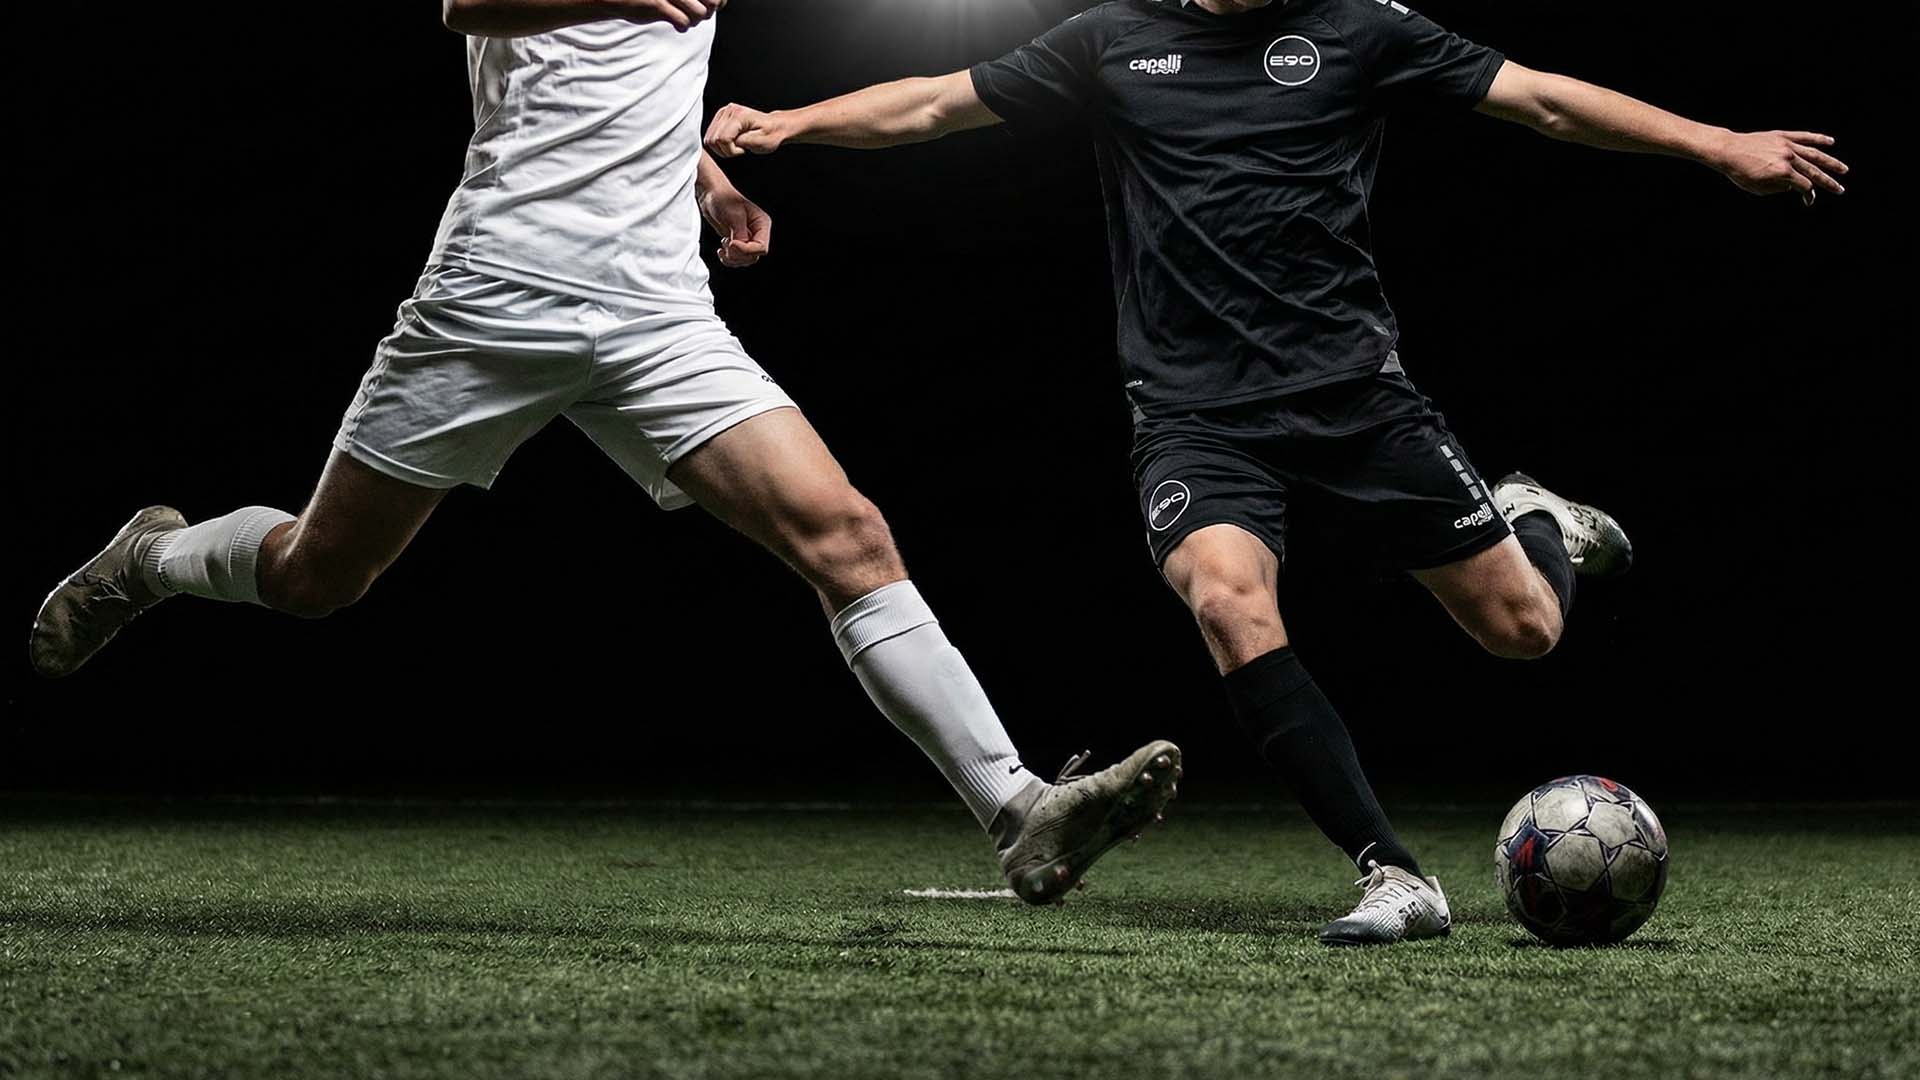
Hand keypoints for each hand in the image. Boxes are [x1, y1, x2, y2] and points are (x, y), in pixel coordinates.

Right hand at [615, 0, 724, 32]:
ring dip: (694, 21)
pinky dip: (683, 27)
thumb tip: (718, 4)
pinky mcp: (659, 5)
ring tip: (684, 20)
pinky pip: (684, 22)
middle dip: (707, 13)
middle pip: (712, 3)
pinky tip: (676, 25)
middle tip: (694, 15)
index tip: (711, 7)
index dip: (719, 2)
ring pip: (700, 14)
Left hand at [698, 187, 771, 267]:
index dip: (745, 249)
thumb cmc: (724, 199)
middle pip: (753, 256)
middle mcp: (757, 233)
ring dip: (732, 258)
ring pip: (745, 260)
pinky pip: (736, 259)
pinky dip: (728, 259)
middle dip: (737, 255)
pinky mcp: (737, 243)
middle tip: (725, 244)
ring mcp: (747, 239)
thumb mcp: (734, 215)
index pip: (761, 247)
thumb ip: (740, 233)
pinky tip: (721, 250)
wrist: (711, 195)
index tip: (730, 243)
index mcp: (762, 224)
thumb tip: (741, 248)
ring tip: (723, 245)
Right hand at [705, 104, 784, 157]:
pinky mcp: (719, 118)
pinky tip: (732, 142)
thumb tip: (728, 143)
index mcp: (738, 115)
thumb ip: (742, 142)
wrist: (774, 127)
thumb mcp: (760, 142)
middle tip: (740, 148)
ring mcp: (722, 113)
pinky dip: (720, 144)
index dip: (731, 150)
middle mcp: (728, 111)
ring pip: (709, 139)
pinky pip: (710, 136)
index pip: (722, 139)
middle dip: (725, 150)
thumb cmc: (770, 134)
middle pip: (712, 139)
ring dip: (722, 147)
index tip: (743, 150)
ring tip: (737, 145)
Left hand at [1711, 130, 1847, 205]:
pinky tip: (1831, 142)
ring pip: (1815, 154)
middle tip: (1840, 189)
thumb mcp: (1758, 189)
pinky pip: (1804, 137)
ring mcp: (1787, 145)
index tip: (1808, 201)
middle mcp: (1788, 158)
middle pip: (1814, 172)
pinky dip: (1818, 139)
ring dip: (1831, 162)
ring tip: (1843, 169)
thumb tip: (1795, 187)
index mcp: (1783, 173)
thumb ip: (1779, 189)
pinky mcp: (1783, 136)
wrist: (1728, 151)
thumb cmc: (1740, 173)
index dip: (1808, 196)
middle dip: (1828, 182)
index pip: (1804, 186)